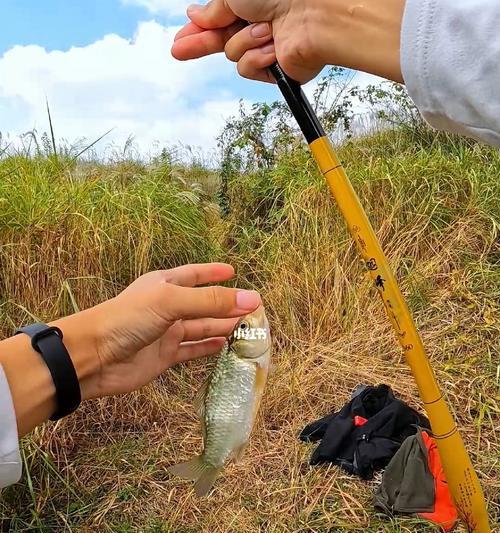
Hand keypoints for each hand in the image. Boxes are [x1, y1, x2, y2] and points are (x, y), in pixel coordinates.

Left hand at [68, 263, 260, 399]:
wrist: (93, 356)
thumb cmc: (128, 318)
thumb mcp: (171, 301)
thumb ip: (210, 301)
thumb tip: (252, 299)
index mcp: (166, 284)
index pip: (195, 274)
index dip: (213, 273)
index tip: (233, 272)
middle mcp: (168, 306)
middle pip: (204, 304)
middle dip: (228, 305)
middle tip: (256, 310)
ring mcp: (167, 332)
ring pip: (202, 327)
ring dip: (224, 327)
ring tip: (250, 329)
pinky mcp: (165, 356)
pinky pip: (193, 349)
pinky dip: (210, 348)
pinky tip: (226, 347)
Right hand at [171, 0, 404, 83]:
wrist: (315, 14)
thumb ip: (215, 8)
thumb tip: (197, 15)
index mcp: (251, 6)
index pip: (217, 20)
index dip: (198, 30)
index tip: (180, 40)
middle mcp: (258, 26)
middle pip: (220, 41)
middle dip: (199, 44)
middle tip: (178, 51)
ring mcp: (266, 48)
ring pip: (233, 56)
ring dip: (243, 42)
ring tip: (265, 30)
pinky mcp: (275, 69)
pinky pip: (248, 69)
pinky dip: (257, 58)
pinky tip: (272, 48)